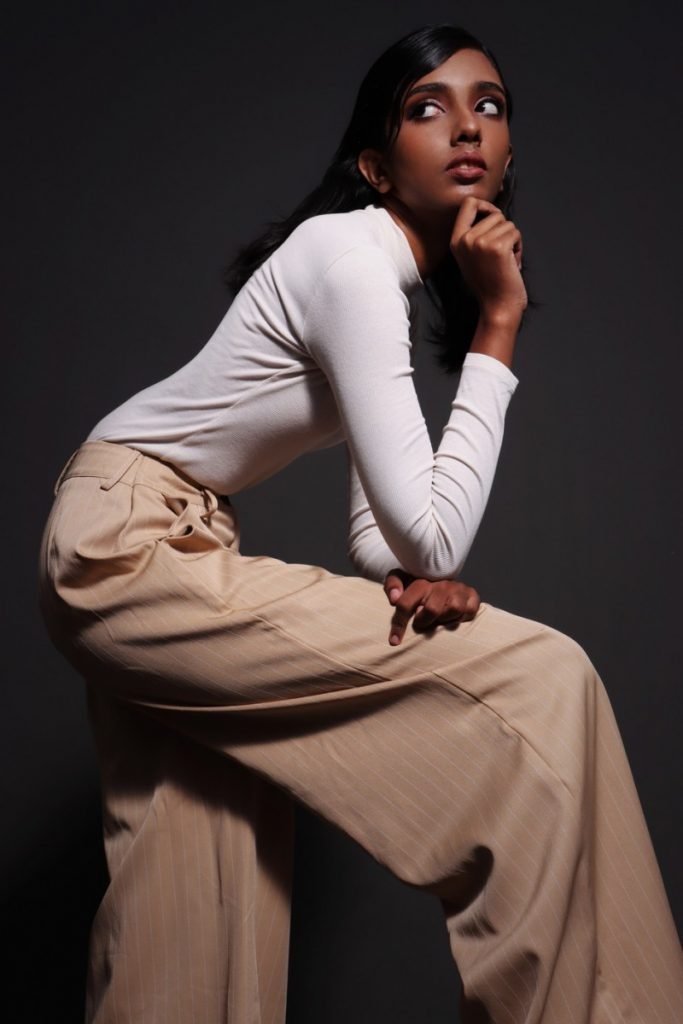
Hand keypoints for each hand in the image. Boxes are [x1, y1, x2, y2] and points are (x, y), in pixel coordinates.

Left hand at [383, 569, 480, 645]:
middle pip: (432, 610)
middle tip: (422, 622)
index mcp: (420, 582)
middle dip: (424, 621)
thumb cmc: (417, 587)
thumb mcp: (401, 580)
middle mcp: (441, 584)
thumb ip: (392, 585)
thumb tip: (394, 598)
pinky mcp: (472, 595)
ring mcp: (458, 589)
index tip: (394, 641)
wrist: (441, 577)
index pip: (405, 603)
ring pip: (454, 609)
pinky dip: (462, 617)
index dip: (399, 624)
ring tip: (440, 618)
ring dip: (445, 619)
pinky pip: (469, 611)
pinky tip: (455, 617)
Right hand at [449, 197, 526, 324]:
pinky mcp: (498, 247)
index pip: (468, 204)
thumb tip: (492, 211)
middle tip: (502, 254)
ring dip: (512, 240)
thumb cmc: (490, 284)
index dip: (486, 205)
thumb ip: (475, 235)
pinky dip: (519, 247)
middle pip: (494, 214)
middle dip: (504, 230)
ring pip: (507, 224)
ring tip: (506, 261)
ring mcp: (481, 242)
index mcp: (456, 241)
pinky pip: (516, 233)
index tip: (494, 216)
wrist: (497, 307)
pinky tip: (512, 263)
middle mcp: (466, 240)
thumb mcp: (472, 257)